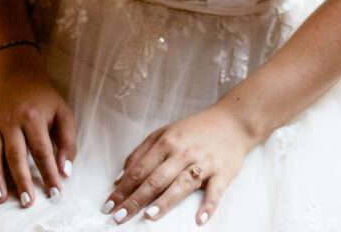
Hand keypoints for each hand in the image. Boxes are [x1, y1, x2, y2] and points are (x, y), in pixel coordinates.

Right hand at [0, 52, 75, 207]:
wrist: (20, 78)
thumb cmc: (45, 101)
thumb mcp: (63, 113)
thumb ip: (67, 142)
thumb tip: (64, 171)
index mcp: (33, 116)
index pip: (42, 150)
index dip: (48, 172)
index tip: (55, 193)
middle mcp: (11, 121)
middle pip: (15, 154)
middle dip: (21, 180)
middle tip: (28, 202)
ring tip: (0, 199)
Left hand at [102, 104, 251, 224]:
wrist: (231, 121)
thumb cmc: (194, 130)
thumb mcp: (165, 132)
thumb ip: (141, 152)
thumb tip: (120, 177)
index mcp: (166, 142)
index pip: (139, 169)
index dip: (122, 188)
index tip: (109, 205)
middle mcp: (182, 152)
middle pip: (155, 179)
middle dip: (135, 199)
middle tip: (118, 217)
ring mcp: (203, 162)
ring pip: (181, 184)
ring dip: (165, 201)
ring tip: (149, 216)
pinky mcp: (222, 172)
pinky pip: (214, 191)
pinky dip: (207, 205)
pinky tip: (199, 219)